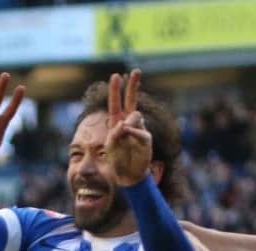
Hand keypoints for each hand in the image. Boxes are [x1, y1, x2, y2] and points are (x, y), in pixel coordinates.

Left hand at [105, 69, 151, 185]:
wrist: (127, 175)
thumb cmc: (116, 159)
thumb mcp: (110, 145)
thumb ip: (115, 132)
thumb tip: (126, 123)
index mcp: (116, 122)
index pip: (116, 103)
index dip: (116, 90)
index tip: (116, 75)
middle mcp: (128, 123)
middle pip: (131, 100)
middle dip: (133, 85)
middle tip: (136, 71)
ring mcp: (138, 129)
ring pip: (135, 116)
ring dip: (128, 123)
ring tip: (124, 133)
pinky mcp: (146, 139)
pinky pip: (140, 131)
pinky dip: (133, 132)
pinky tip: (128, 133)